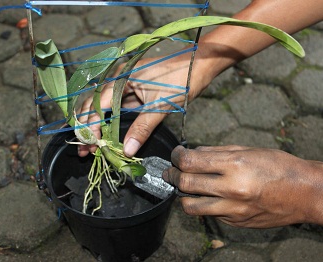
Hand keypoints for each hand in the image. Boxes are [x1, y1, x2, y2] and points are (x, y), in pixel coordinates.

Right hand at [78, 51, 208, 156]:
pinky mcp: (133, 90)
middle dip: (87, 126)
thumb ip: (142, 128)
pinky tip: (105, 134)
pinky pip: (116, 107)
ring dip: (96, 125)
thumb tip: (127, 150)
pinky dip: (110, 121)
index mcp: (121, 77)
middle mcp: (118, 78)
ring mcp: (125, 84)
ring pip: (103, 107)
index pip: (98, 104)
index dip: (92, 126)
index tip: (90, 144)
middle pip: (94, 104)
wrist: (200, 63)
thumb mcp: (160, 106)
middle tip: (83, 148)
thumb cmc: (182, 79)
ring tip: (90, 145)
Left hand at [163, 145, 322, 227]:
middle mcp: (232, 188)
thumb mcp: (248, 150)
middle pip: (185, 183)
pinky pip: (209, 214)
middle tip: (171, 171)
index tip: (176, 155)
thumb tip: (193, 153)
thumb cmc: (279, 167)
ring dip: (182, 195)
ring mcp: (233, 209)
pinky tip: (210, 196)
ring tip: (185, 187)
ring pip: (190, 206)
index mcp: (235, 165)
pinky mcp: (236, 222)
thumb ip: (216, 152)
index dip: (177, 157)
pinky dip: (204, 204)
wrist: (305, 193)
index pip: (190, 162)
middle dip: (172, 175)